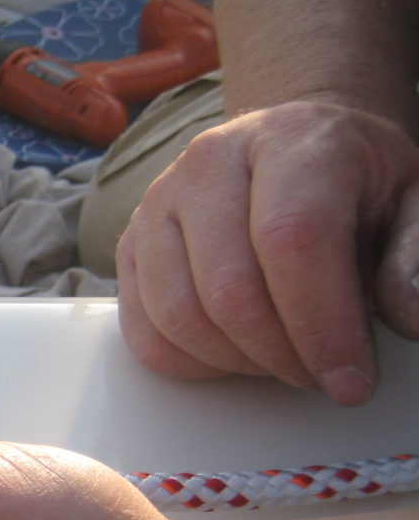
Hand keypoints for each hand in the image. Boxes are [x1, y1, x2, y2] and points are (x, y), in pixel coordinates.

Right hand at [116, 100, 418, 404]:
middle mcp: (210, 163)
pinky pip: (144, 332)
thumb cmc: (349, 181)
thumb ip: (411, 258)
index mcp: (291, 140)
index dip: (321, 324)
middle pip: (229, 288)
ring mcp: (158, 204)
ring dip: (235, 363)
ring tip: (279, 359)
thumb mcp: (407, 202)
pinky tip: (233, 355)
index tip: (348, 379)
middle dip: (279, 355)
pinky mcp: (129, 245)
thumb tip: (409, 318)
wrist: (288, 149)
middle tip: (317, 375)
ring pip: (179, 316)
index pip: (292, 240)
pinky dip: (191, 364)